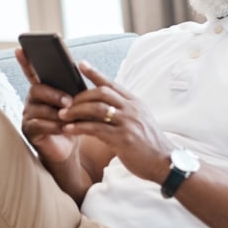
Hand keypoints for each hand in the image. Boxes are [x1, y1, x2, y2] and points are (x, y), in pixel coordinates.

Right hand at [16, 48, 79, 163]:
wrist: (69, 147)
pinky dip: (54, 126)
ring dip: (56, 112)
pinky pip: (39, 125)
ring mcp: (28, 115)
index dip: (25, 61)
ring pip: (39, 108)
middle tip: (69, 101)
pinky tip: (64, 128)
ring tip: (69, 117)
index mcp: (43, 90)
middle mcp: (32, 100)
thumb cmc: (72, 122)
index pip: (32, 72)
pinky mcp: (29, 130)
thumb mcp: (74, 103)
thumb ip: (72, 89)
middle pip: (37, 90)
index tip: (20, 49)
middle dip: (54, 94)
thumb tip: (78, 75)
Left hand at [58, 61, 175, 184]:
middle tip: (65, 103)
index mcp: (135, 102)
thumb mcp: (139, 120)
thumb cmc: (148, 144)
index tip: (80, 64)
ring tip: (62, 115)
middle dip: (80, 96)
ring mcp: (128, 123)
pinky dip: (79, 127)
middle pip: (101, 93)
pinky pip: (96, 129)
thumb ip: (124, 110)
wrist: (165, 163)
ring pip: (96, 109)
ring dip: (76, 111)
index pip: (112, 83)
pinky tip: (69, 128)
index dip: (95, 73)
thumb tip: (102, 103)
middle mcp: (132, 109)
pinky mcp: (123, 138)